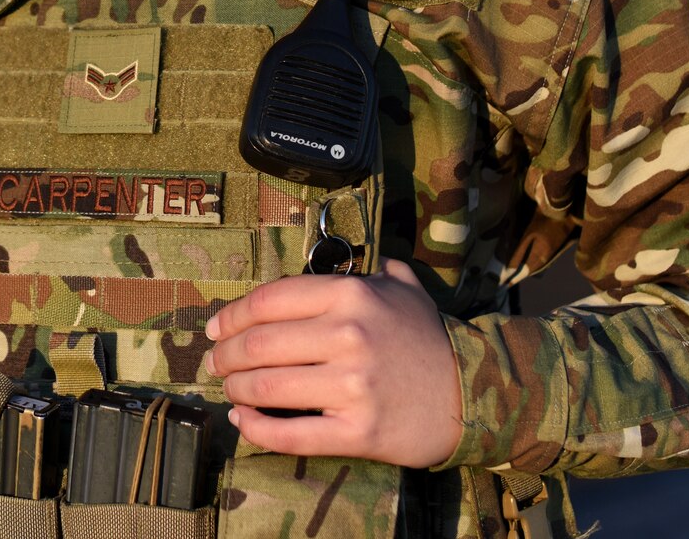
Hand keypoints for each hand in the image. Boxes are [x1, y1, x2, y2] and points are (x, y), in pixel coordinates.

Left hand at [203, 260, 462, 467]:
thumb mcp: (401, 289)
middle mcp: (349, 335)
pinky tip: (243, 422)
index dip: (230, 315)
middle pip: (259, 344)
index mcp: (351, 294)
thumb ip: (369, 268)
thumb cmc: (427, 339)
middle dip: (224, 355)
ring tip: (229, 390)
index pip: (268, 300)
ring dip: (236, 389)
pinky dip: (256, 429)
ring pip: (266, 387)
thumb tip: (346, 253)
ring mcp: (353, 385)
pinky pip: (290, 434)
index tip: (213, 328)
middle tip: (215, 363)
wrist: (474, 393)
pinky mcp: (358, 431)